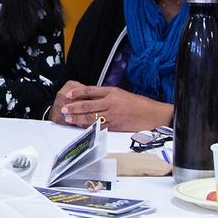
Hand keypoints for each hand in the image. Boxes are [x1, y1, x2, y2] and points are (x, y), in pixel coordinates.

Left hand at [53, 82, 169, 131]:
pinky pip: (98, 126)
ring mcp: (113, 114)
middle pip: (88, 104)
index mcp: (112, 91)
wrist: (153, 114)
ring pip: (91, 116)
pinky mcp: (115, 125)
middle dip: (74, 107)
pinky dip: (88, 126)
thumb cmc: (138, 104)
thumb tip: (90, 98)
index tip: (68, 95)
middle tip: (64, 109)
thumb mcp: (121, 94)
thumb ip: (106, 95)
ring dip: (78, 118)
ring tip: (68, 118)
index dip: (78, 93)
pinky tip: (81, 126)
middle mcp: (111, 102)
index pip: (91, 90)